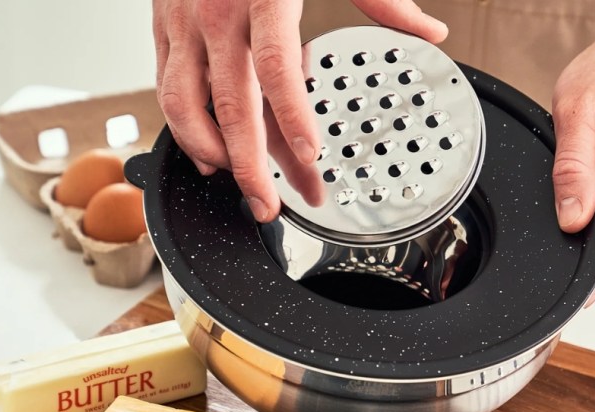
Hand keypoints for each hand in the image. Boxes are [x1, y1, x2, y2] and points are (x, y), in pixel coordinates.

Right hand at [153, 0, 447, 221]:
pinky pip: (166, 87)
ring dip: (211, 153)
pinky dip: (184, 126)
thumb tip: (431, 32)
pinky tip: (207, 153)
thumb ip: (385, 0)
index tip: (311, 157)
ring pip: (186, 103)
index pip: (276, 67)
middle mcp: (217, 12)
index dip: (291, 116)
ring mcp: (184, 20)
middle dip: (252, 166)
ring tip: (239, 186)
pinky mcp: (163, 25)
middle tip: (272, 207)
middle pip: (231, 104)